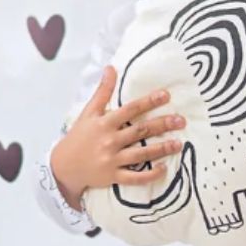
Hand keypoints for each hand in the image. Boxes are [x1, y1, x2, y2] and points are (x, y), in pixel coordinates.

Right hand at [50, 68, 184, 209]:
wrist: (63, 166)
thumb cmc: (80, 136)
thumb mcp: (89, 112)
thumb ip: (103, 91)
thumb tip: (111, 68)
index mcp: (104, 123)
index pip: (130, 110)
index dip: (148, 102)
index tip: (166, 96)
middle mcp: (109, 140)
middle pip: (140, 131)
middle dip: (162, 125)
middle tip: (181, 121)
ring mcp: (111, 160)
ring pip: (141, 154)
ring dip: (161, 149)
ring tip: (178, 144)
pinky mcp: (113, 177)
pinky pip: (134, 178)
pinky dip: (149, 175)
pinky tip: (164, 169)